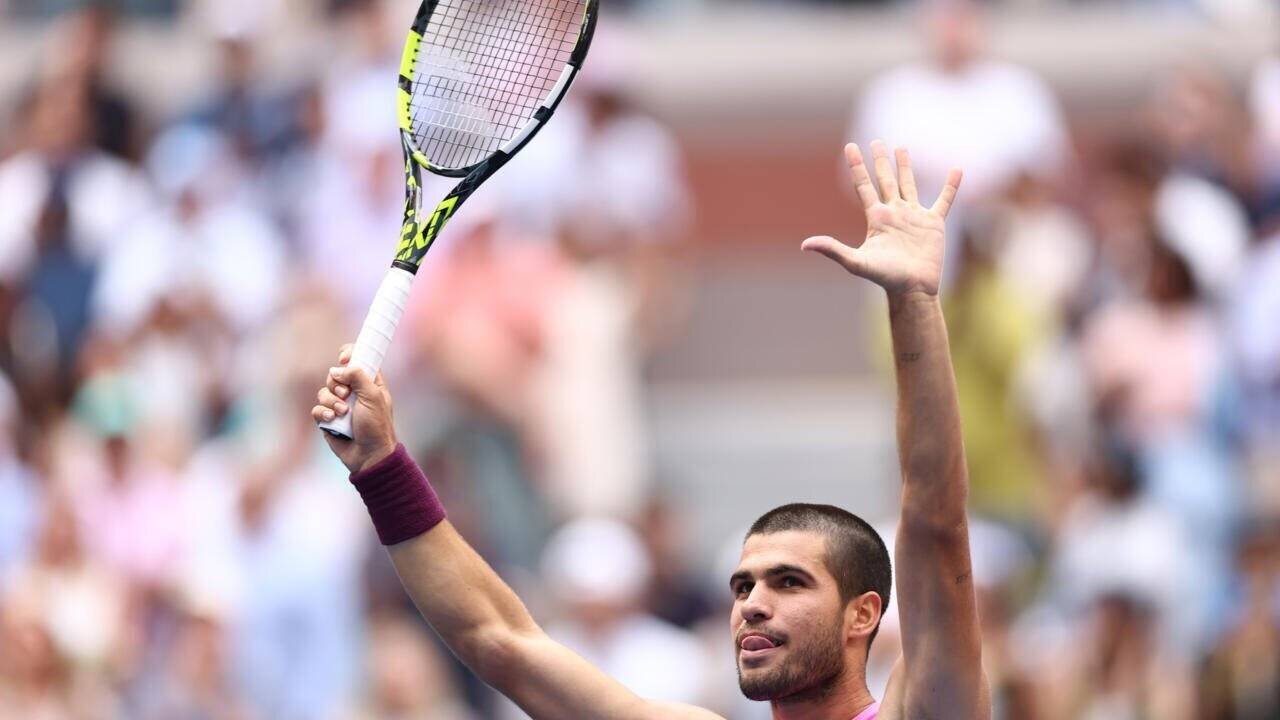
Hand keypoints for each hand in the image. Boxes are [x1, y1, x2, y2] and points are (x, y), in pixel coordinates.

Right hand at [312, 345, 397, 473]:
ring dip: (331, 401)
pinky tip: (332, 420)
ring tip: (343, 412)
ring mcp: (340, 405)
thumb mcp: (373, 396)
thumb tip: (337, 369)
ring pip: (324, 391)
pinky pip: (317, 408)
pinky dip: (323, 413)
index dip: (349, 355)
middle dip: (337, 383)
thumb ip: (358, 376)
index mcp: (369, 383)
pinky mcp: (328, 419)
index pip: (357, 360)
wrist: (369, 455)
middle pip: (335, 374)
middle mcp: (354, 392)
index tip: (344, 359)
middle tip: (346, 394)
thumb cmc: (377, 426)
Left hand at [803, 141, 961, 297]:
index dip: (857, 166)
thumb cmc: (885, 278)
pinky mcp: (934, 223)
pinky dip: (951, 186)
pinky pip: (944, 200)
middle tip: (876, 141)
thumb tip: (805, 245)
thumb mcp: (856, 262)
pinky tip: (956, 171)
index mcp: (877, 218)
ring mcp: (914, 216)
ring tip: (901, 148)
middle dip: (880, 161)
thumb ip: (832, 250)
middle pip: (885, 180)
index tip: (850, 147)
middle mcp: (894, 213)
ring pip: (909, 185)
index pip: (864, 185)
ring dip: (906, 167)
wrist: (912, 289)